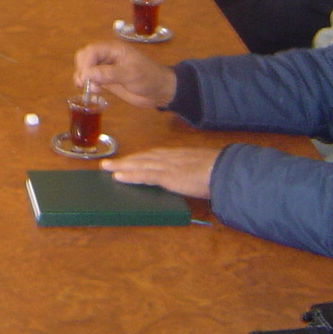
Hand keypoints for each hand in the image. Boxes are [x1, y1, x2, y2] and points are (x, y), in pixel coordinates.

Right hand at [73, 41, 176, 108]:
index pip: (92, 51)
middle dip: (82, 69)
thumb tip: (87, 74)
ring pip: (85, 68)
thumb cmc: (149, 78)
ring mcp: (105, 68)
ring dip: (83, 78)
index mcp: (114, 49)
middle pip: (85, 57)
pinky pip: (91, 79)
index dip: (86, 63)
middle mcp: (107, 56)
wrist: (160, 91)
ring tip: (91, 89)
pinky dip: (87, 84)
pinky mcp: (106, 80)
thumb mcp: (130, 74)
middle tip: (84, 84)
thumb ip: (108, 73)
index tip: (86, 78)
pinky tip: (93, 91)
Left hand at [101, 147, 219, 198]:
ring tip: (106, 167)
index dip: (139, 157)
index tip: (128, 159)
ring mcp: (166, 165)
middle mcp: (169, 157)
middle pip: (142, 157)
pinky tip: (118, 176)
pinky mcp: (167, 176)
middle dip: (125, 160)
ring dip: (121, 165)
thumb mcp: (201, 168)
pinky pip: (144, 175)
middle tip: (108, 163)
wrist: (226, 171)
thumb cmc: (219, 171)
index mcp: (178, 154)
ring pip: (138, 164)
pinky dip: (130, 175)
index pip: (153, 155)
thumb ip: (190, 171)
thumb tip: (187, 178)